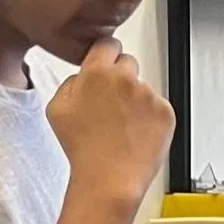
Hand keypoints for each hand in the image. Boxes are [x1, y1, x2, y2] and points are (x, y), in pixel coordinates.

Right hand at [47, 37, 173, 211]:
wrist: (109, 179)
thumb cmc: (83, 149)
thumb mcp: (57, 108)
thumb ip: (71, 82)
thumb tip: (84, 75)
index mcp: (97, 72)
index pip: (107, 44)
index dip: (105, 56)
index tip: (106, 65)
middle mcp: (125, 78)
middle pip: (128, 63)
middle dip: (121, 78)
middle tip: (113, 106)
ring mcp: (148, 95)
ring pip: (143, 88)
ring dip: (136, 101)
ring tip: (123, 128)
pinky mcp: (166, 112)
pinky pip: (158, 107)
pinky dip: (151, 118)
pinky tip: (136, 135)